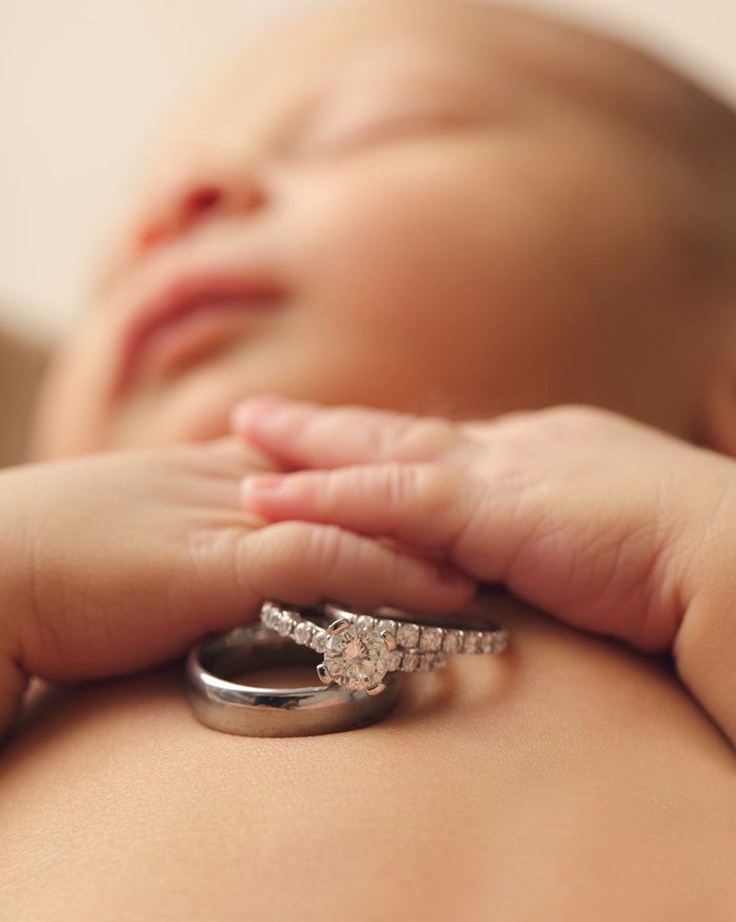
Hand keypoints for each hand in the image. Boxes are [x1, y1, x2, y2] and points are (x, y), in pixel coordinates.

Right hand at [0, 439, 472, 738]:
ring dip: (435, 532)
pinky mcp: (219, 563)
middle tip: (507, 498)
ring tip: (507, 546)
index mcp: (220, 467)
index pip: (329, 455)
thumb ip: (202, 537)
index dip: (394, 468)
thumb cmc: (52, 558)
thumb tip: (242, 560)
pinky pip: (326, 558)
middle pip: (360, 470)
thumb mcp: (145, 533)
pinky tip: (447, 587)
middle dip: (434, 487)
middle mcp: (239, 477)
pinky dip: (391, 572)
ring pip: (358, 511)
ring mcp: (233, 515)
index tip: (454, 483)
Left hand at [233, 397, 735, 743]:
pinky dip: (323, 498)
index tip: (344, 445)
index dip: (390, 446)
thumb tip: (544, 561)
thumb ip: (565, 540)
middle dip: (331, 427)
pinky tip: (268, 500)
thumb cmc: (692, 555)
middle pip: (401, 430)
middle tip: (266, 416)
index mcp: (546, 451)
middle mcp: (514, 445)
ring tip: (243, 435)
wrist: (731, 554)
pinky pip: (386, 499)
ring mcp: (498, 470)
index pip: (450, 445)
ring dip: (308, 447)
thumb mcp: (618, 535)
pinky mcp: (487, 507)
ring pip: (381, 452)